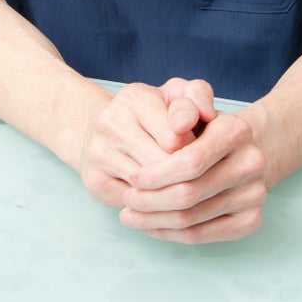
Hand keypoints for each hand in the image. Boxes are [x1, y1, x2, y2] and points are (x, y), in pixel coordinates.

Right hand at [77, 78, 216, 210]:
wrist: (109, 132)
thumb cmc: (155, 113)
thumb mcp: (178, 96)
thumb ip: (198, 95)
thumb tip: (206, 114)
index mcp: (133, 97)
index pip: (176, 138)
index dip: (195, 149)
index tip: (197, 148)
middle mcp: (110, 122)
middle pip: (161, 165)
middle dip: (184, 174)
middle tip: (195, 174)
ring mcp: (98, 153)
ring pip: (148, 187)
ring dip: (170, 192)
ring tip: (181, 185)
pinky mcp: (95, 181)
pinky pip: (134, 204)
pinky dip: (152, 205)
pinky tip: (160, 196)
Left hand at [119, 109, 267, 243]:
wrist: (235, 147)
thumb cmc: (201, 124)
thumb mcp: (188, 101)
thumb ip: (182, 105)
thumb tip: (177, 126)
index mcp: (237, 130)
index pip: (191, 162)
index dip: (157, 174)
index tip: (132, 177)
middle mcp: (252, 163)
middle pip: (190, 194)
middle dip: (151, 200)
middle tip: (128, 200)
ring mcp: (255, 194)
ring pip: (192, 219)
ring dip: (155, 220)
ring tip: (131, 215)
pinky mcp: (251, 220)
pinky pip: (202, 235)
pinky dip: (170, 233)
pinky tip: (151, 225)